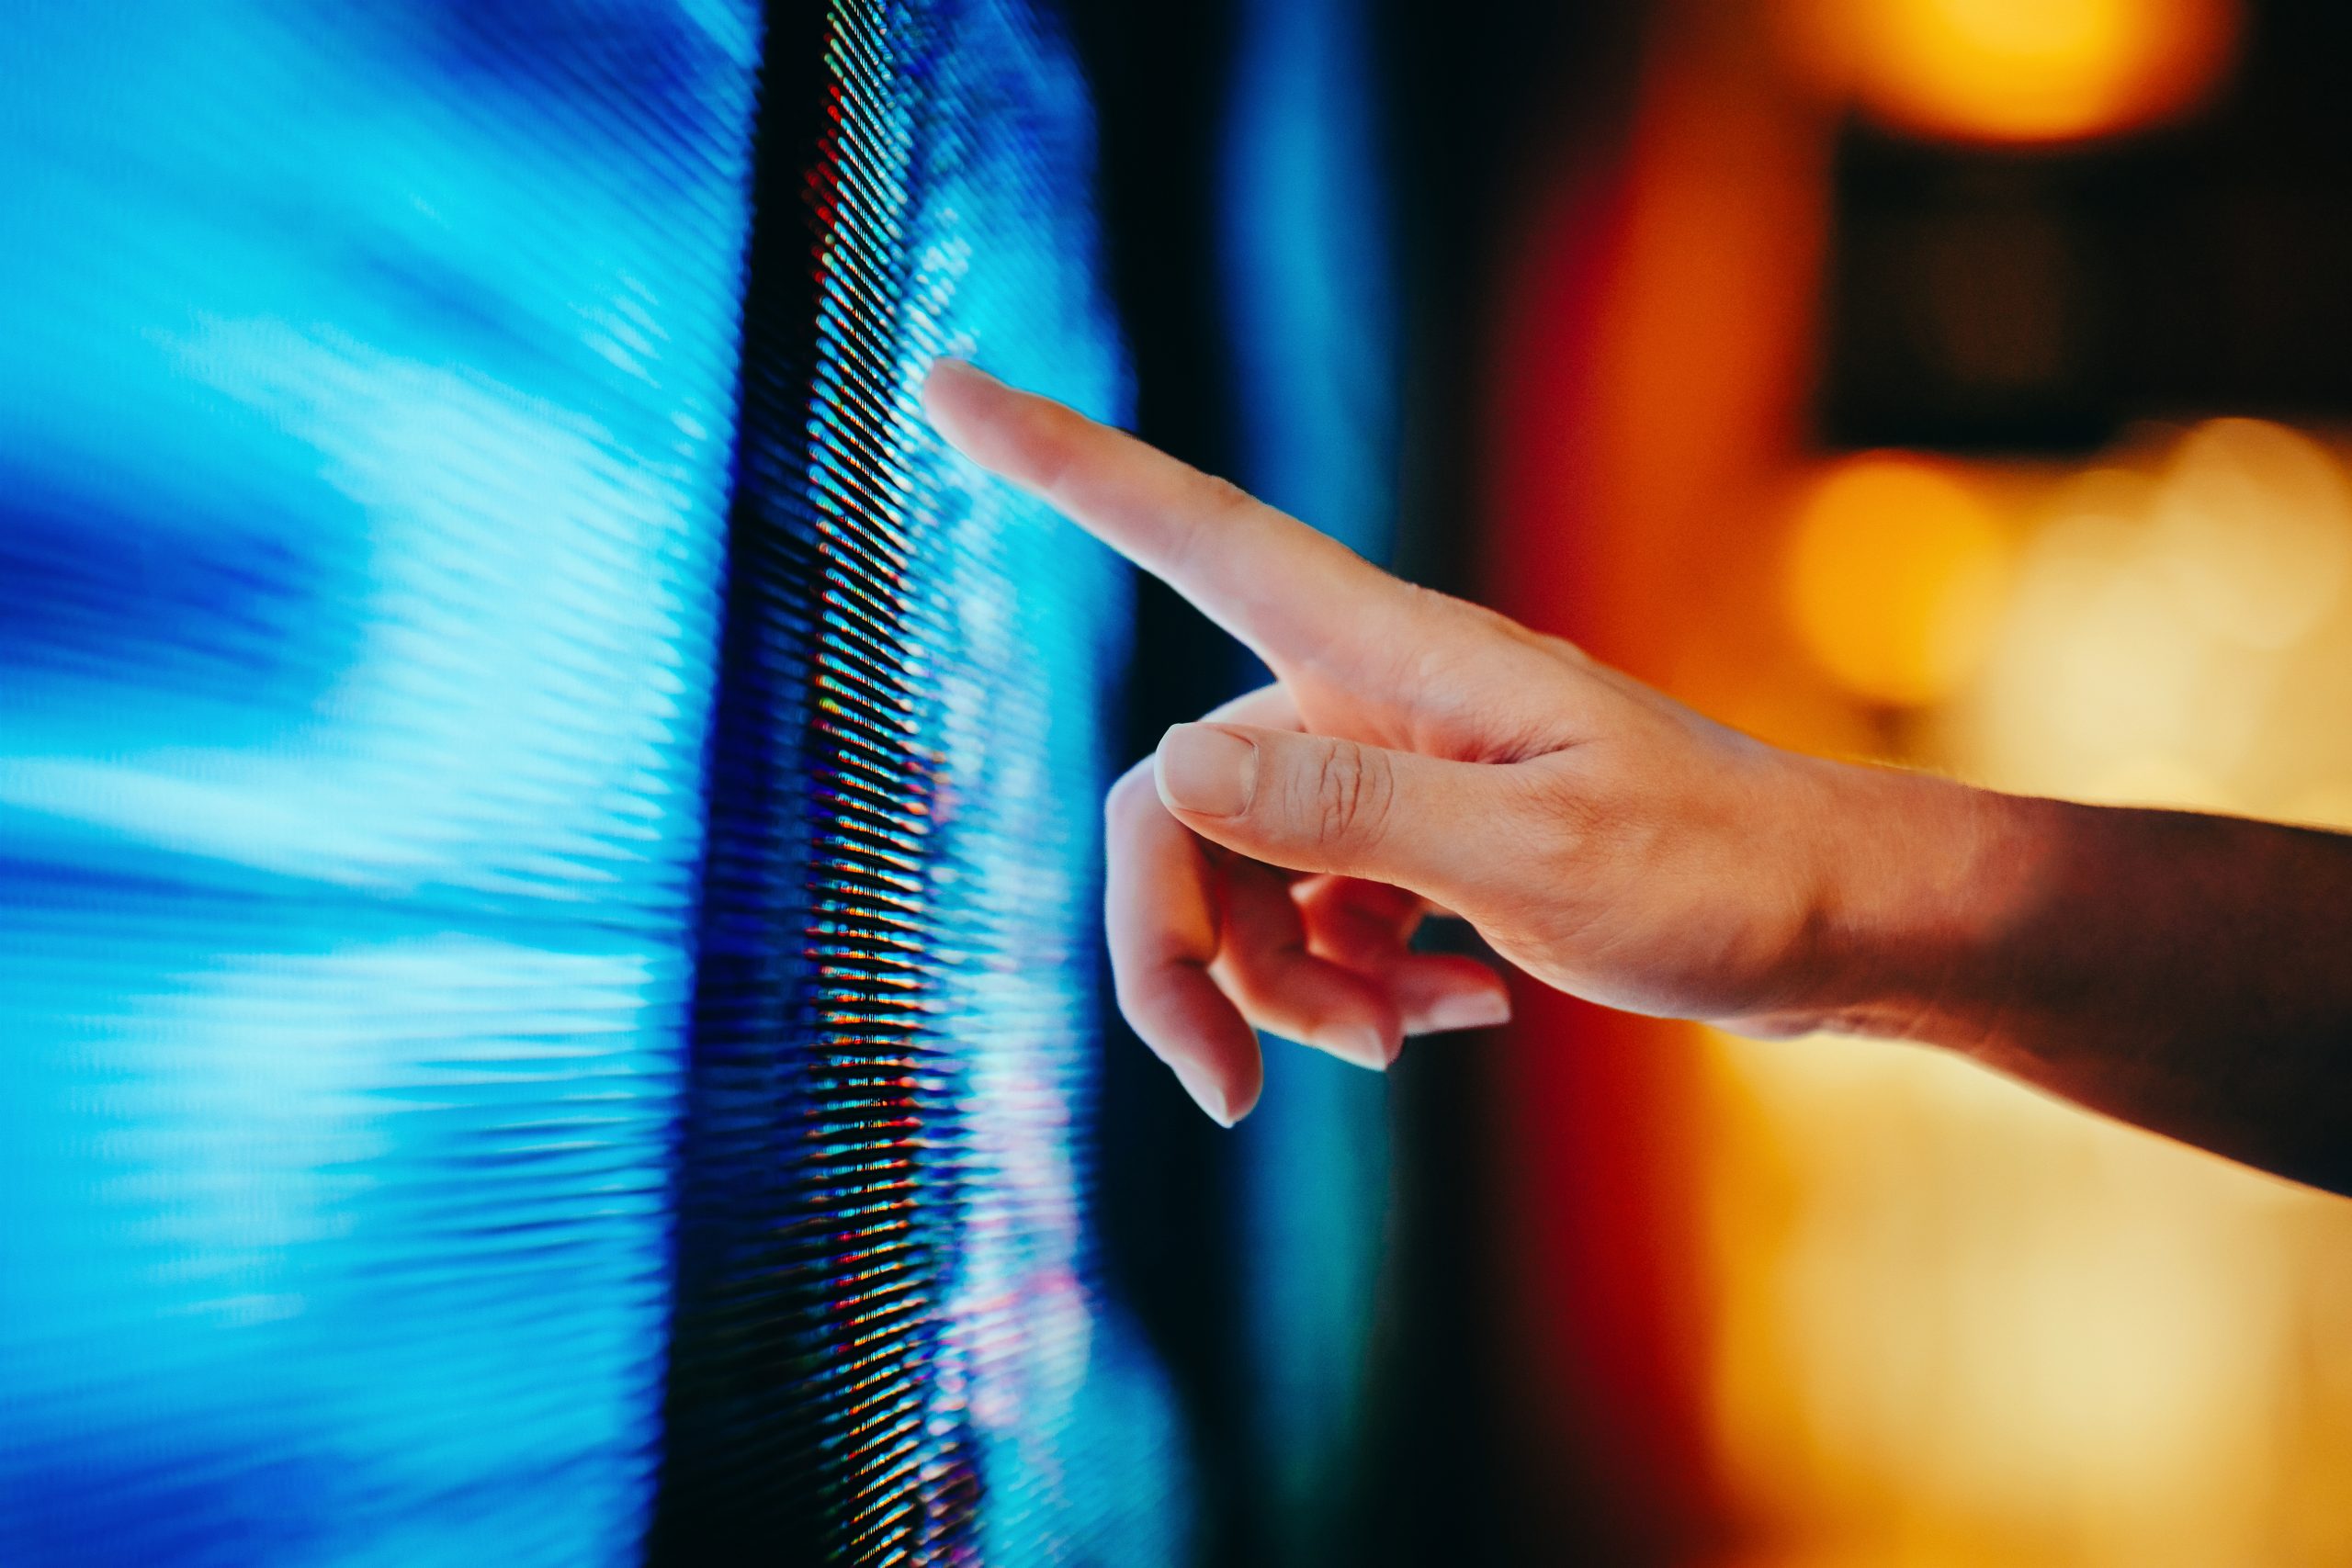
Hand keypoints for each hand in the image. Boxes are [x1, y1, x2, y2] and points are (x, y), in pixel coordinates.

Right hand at [923, 359, 1867, 1124]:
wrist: (1834, 929)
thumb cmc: (1719, 876)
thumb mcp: (1536, 861)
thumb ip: (1348, 814)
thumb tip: (1158, 766)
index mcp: (1386, 656)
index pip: (1191, 530)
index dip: (1059, 460)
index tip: (942, 379)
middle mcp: (1366, 697)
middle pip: (1173, 804)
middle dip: (1178, 956)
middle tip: (1231, 1098)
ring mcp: (1389, 772)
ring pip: (1235, 879)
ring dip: (1281, 991)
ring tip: (1403, 1042)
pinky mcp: (1417, 842)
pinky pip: (1309, 920)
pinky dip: (1350, 990)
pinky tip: (1455, 1018)